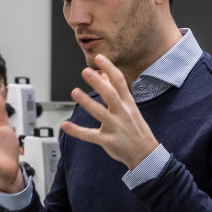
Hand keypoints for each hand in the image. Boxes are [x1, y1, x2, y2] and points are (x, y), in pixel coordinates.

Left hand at [59, 54, 158, 169]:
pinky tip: (65, 125)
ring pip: (100, 113)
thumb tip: (104, 74)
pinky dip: (77, 131)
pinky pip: (90, 135)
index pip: (120, 82)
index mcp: (128, 103)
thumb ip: (115, 91)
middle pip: (110, 94)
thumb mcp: (129, 107)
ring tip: (74, 92)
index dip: (109, 68)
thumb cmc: (135, 128)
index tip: (99, 58)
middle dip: (98, 82)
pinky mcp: (108, 141)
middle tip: (86, 71)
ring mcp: (115, 127)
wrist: (145, 154)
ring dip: (87, 102)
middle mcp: (122, 113)